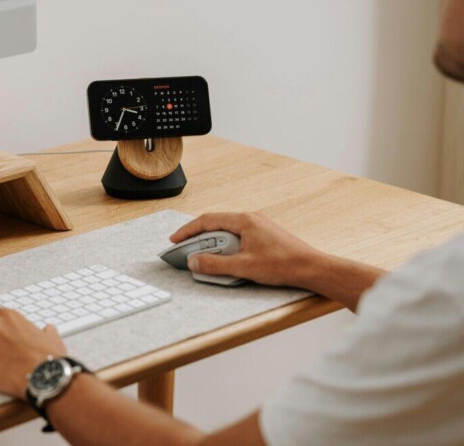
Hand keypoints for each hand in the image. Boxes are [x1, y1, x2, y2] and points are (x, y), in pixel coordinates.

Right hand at [169, 212, 326, 287]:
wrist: (312, 268)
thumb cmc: (284, 264)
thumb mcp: (243, 267)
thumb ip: (215, 264)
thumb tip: (194, 261)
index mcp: (244, 220)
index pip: (207, 220)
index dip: (188, 230)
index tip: (175, 240)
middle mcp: (251, 219)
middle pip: (216, 224)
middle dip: (199, 238)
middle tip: (186, 250)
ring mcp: (259, 227)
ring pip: (227, 231)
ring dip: (214, 243)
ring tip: (206, 258)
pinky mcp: (264, 236)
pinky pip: (238, 237)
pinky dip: (227, 246)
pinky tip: (227, 259)